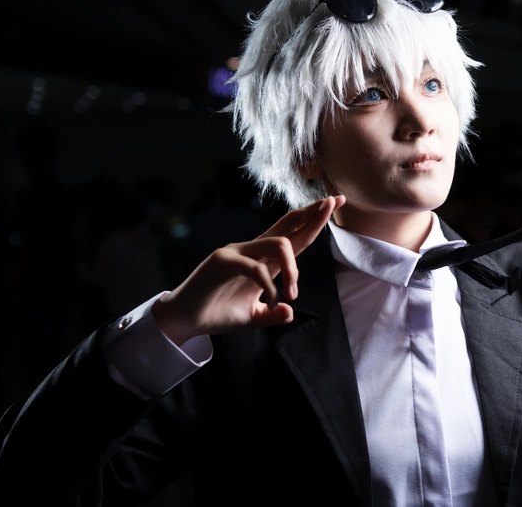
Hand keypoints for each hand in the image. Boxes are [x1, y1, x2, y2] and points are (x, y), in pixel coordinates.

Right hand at [152, 195, 345, 344]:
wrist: (187, 319)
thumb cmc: (219, 313)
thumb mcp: (254, 317)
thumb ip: (273, 314)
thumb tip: (289, 312)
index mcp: (264, 259)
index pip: (294, 235)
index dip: (314, 220)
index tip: (334, 202)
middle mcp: (254, 249)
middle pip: (288, 225)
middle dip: (312, 214)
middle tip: (332, 202)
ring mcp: (238, 252)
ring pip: (277, 244)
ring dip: (293, 270)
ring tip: (293, 294)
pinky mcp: (223, 261)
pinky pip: (255, 268)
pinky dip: (269, 287)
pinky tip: (271, 303)